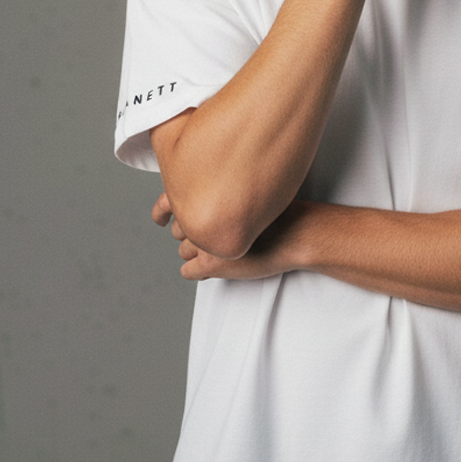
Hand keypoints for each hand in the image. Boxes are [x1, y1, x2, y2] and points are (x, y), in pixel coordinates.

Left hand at [151, 192, 307, 281]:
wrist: (298, 232)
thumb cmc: (280, 212)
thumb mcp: (248, 189)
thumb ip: (222, 192)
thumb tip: (203, 198)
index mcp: (207, 193)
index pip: (169, 202)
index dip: (166, 209)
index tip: (163, 216)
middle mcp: (200, 214)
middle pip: (178, 230)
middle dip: (192, 234)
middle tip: (214, 237)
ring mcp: (203, 240)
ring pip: (183, 252)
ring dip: (197, 254)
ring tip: (222, 252)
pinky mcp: (210, 263)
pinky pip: (188, 272)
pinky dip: (198, 272)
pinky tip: (214, 268)